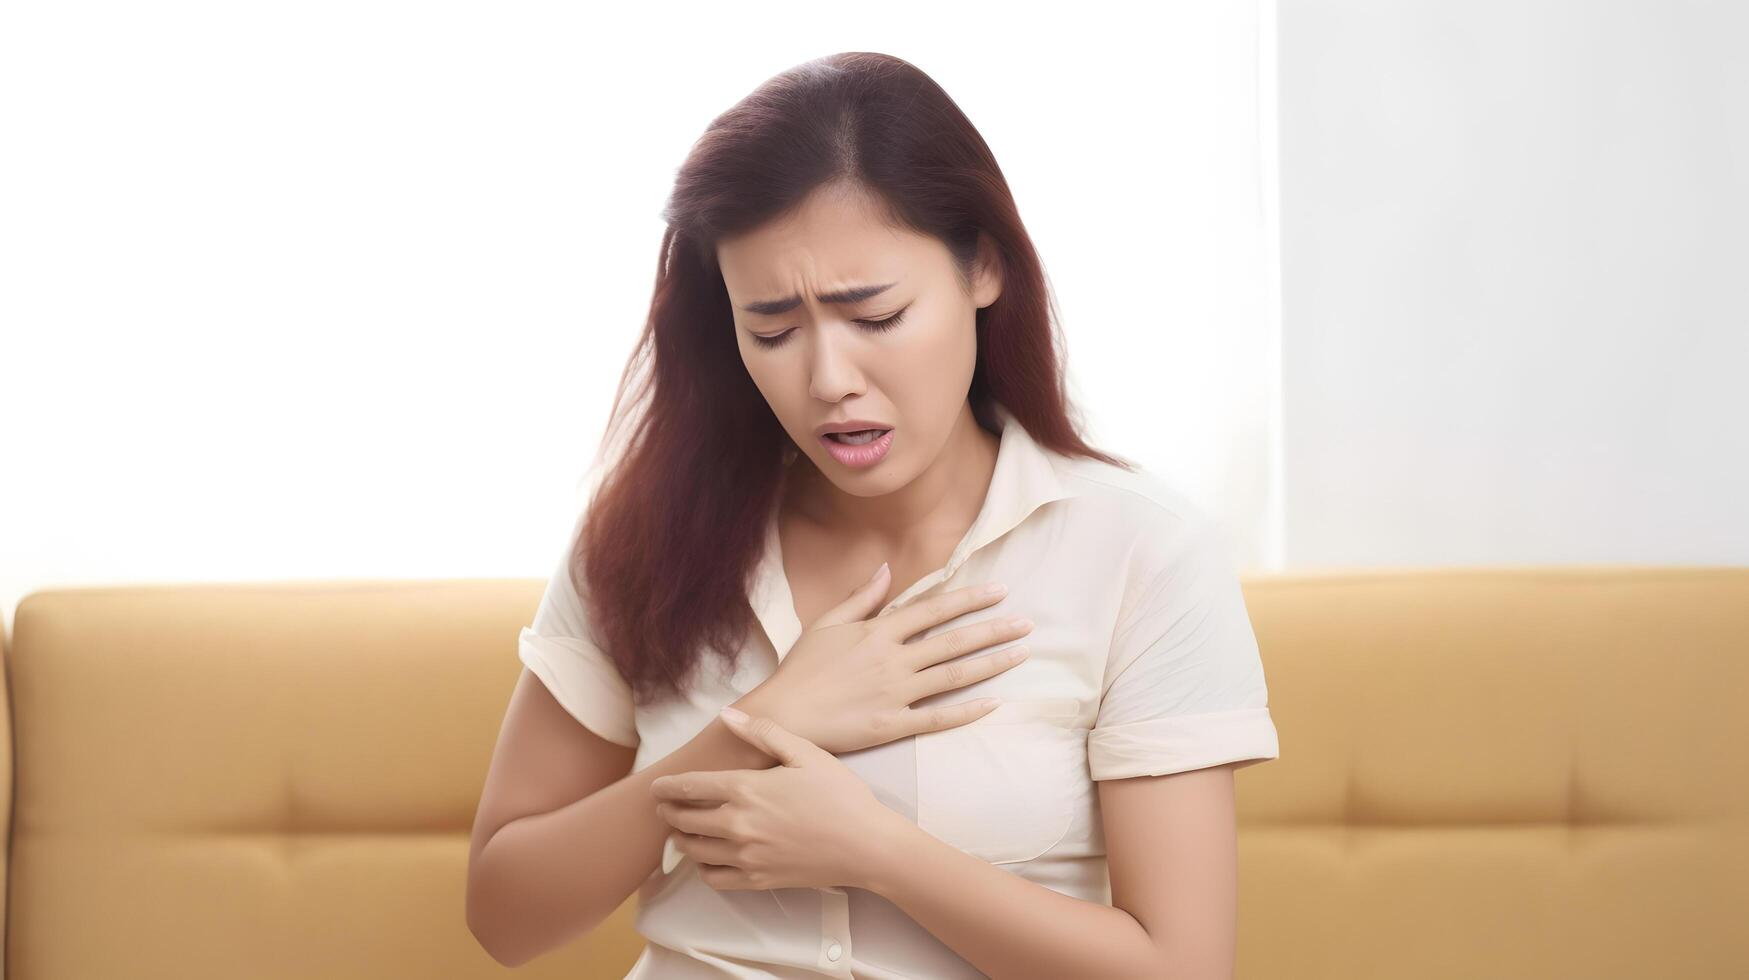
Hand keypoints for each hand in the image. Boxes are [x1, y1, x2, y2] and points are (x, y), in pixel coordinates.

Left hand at [651, 707, 904, 891]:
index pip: (690, 787)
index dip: (667, 787)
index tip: (656, 787)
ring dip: (682, 839)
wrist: (865, 845)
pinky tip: (708, 859)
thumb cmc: (840, 795)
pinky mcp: (758, 879)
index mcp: (746, 789)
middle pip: (685, 820)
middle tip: (665, 806)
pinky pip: (715, 878)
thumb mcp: (805, 753)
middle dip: (669, 811)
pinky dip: (703, 868)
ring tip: (681, 831)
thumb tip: (727, 715)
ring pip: (694, 850)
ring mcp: (746, 855)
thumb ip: (763, 733)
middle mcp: (738, 824)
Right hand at [741, 563, 1034, 754]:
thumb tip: (887, 569)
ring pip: (954, 675)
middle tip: (1027, 622)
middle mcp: (894, 660)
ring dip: (992, 663)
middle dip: (994, 629)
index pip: (935, 609)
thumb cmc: (800, 669)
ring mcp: (896, 694)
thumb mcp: (825, 623)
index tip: (1000, 592)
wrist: (781, 716)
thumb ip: (861, 597)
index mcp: (878, 631)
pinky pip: (938, 718)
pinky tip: (995, 703)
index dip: (970, 599)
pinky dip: (968, 711)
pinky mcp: (892, 725)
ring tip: (1022, 653)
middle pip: (954, 640)